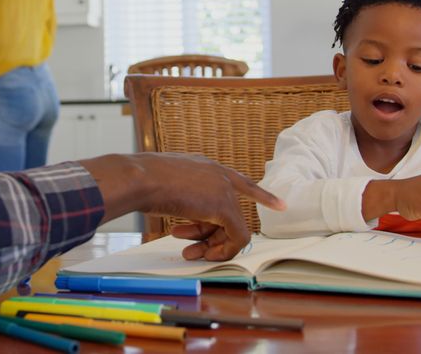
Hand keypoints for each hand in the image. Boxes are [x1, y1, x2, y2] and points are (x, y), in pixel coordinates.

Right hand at [79, 153, 284, 261]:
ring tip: (190, 253)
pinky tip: (203, 254)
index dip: (262, 195)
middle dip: (211, 236)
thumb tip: (165, 200)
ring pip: (233, 226)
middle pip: (229, 213)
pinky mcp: (223, 206)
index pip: (241, 181)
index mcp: (205, 166)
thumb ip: (178, 193)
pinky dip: (223, 250)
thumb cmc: (142, 181)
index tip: (281, 205)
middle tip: (192, 251)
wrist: (140, 179)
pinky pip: (237, 236)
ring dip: (212, 245)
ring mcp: (223, 190)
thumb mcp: (164, 183)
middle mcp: (219, 174)